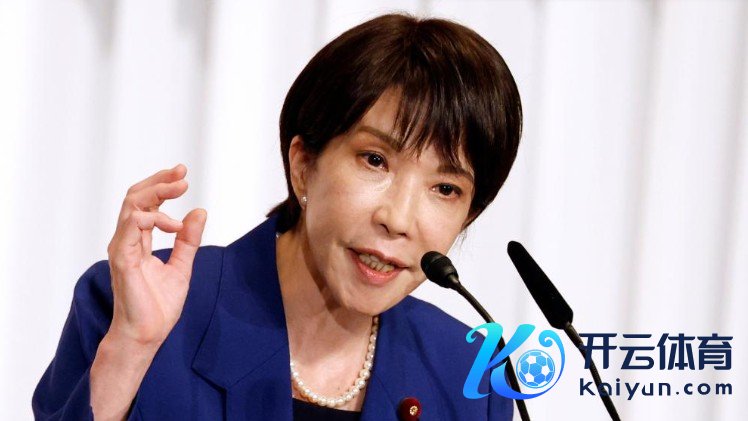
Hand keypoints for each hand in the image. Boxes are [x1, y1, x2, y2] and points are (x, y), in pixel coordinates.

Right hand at [106, 164, 206, 346]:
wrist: (147, 334)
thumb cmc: (158, 306)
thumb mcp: (182, 266)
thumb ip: (188, 240)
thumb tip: (199, 212)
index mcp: (138, 241)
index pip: (145, 203)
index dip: (162, 185)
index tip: (182, 174)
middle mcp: (126, 241)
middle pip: (135, 198)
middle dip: (159, 181)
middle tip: (182, 173)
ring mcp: (122, 249)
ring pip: (131, 206)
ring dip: (157, 192)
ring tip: (180, 188)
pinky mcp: (123, 260)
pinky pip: (130, 228)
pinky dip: (152, 218)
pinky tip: (173, 223)